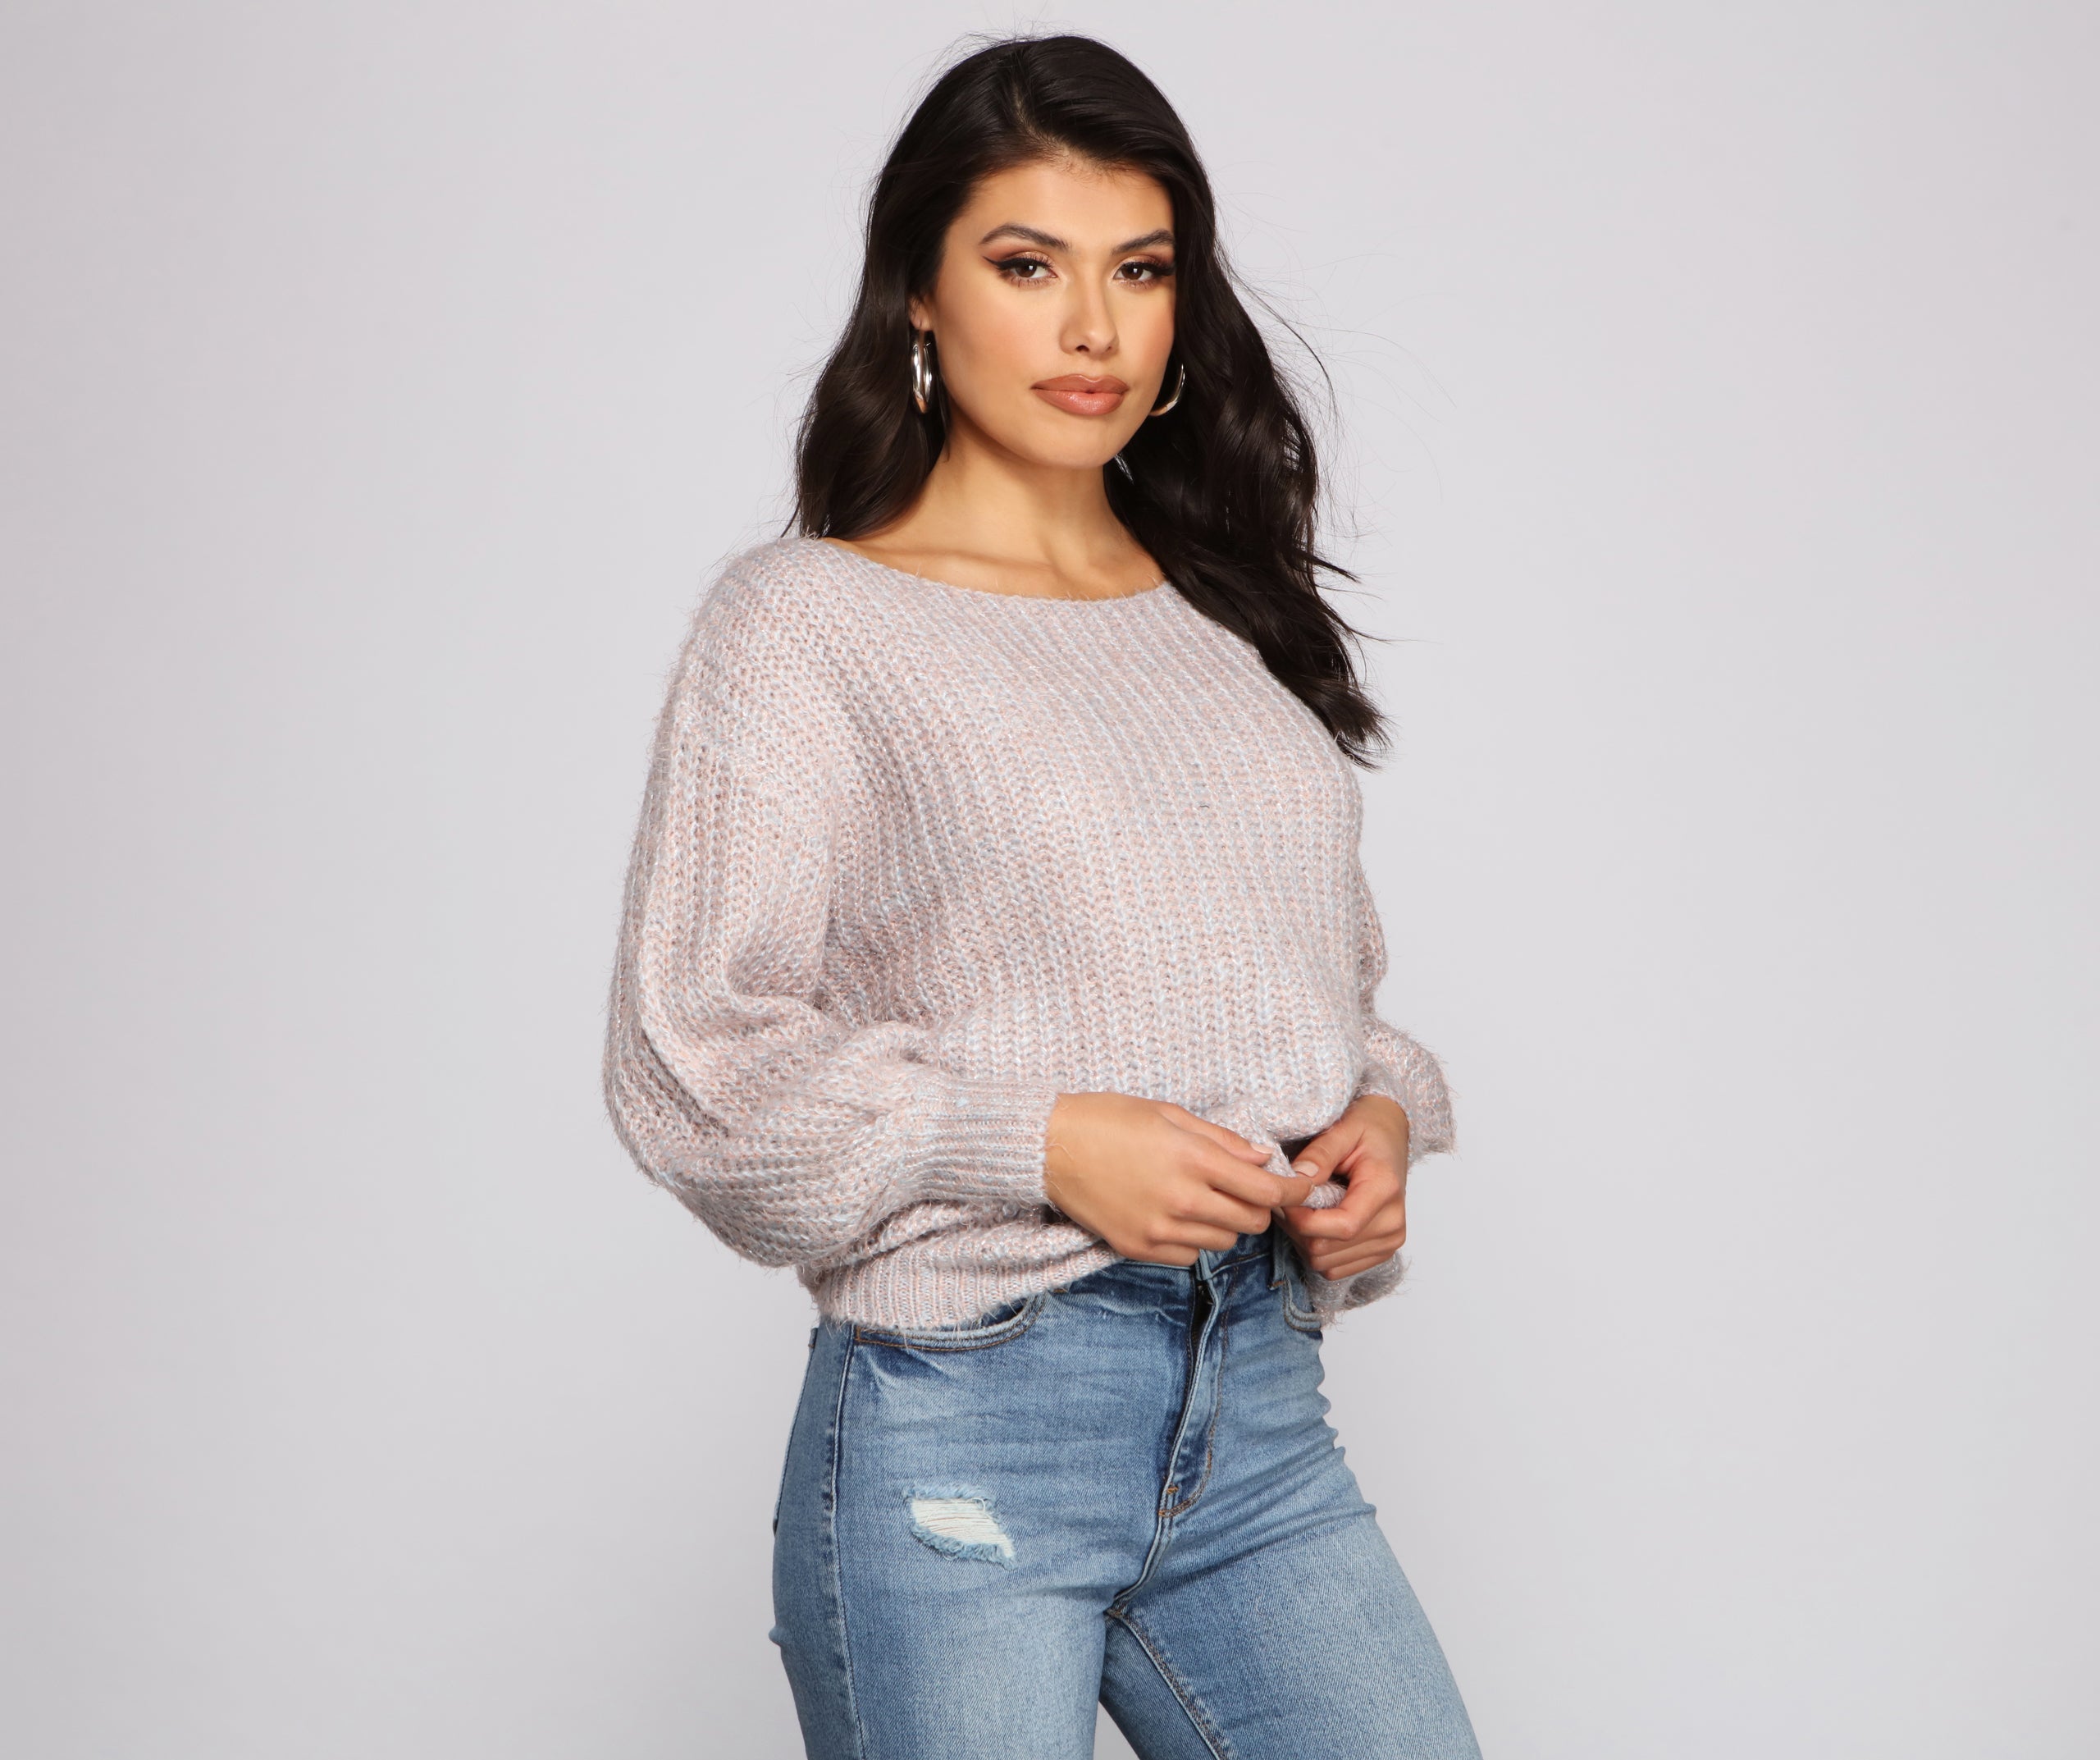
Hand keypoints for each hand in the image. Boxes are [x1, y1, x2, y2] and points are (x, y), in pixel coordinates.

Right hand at [1043, 1093, 1332, 1266]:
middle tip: (1246, 1188)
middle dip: (1258, 1207)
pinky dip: (1194, 1238)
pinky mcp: (1138, 1248)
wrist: (1050, 1147)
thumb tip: (1263, 1158)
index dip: (1293, 1192)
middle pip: (1250, 1222)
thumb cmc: (1108, 1119)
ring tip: (1205, 1198)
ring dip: (1226, 1223)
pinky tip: (1177, 1215)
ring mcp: (1159, 1229)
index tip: (1301, 1188)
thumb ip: (1221, 1140)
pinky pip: (1189, 1255)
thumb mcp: (1170, 1114)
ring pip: (1223, 1241)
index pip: (1265, 1189)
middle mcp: (1181, 1200)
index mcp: (1193, 1160)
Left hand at [1276, 1095, 1409, 1281]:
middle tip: (1286, 1201)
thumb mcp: (1343, 1129)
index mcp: (1385, 1191)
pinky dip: (1317, 1251)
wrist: (1390, 1137)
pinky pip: (1334, 1269)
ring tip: (1301, 1209)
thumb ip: (1321, 1153)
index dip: (1303, 1220)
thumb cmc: (1368, 1130)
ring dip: (1303, 1241)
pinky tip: (1315, 1223)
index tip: (1284, 1200)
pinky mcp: (1380, 1253)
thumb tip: (1298, 1180)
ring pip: (1325, 1263)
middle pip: (1327, 1249)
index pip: (1342, 1226)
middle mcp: (1392, 1224)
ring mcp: (1388, 1243)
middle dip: (1296, 1228)